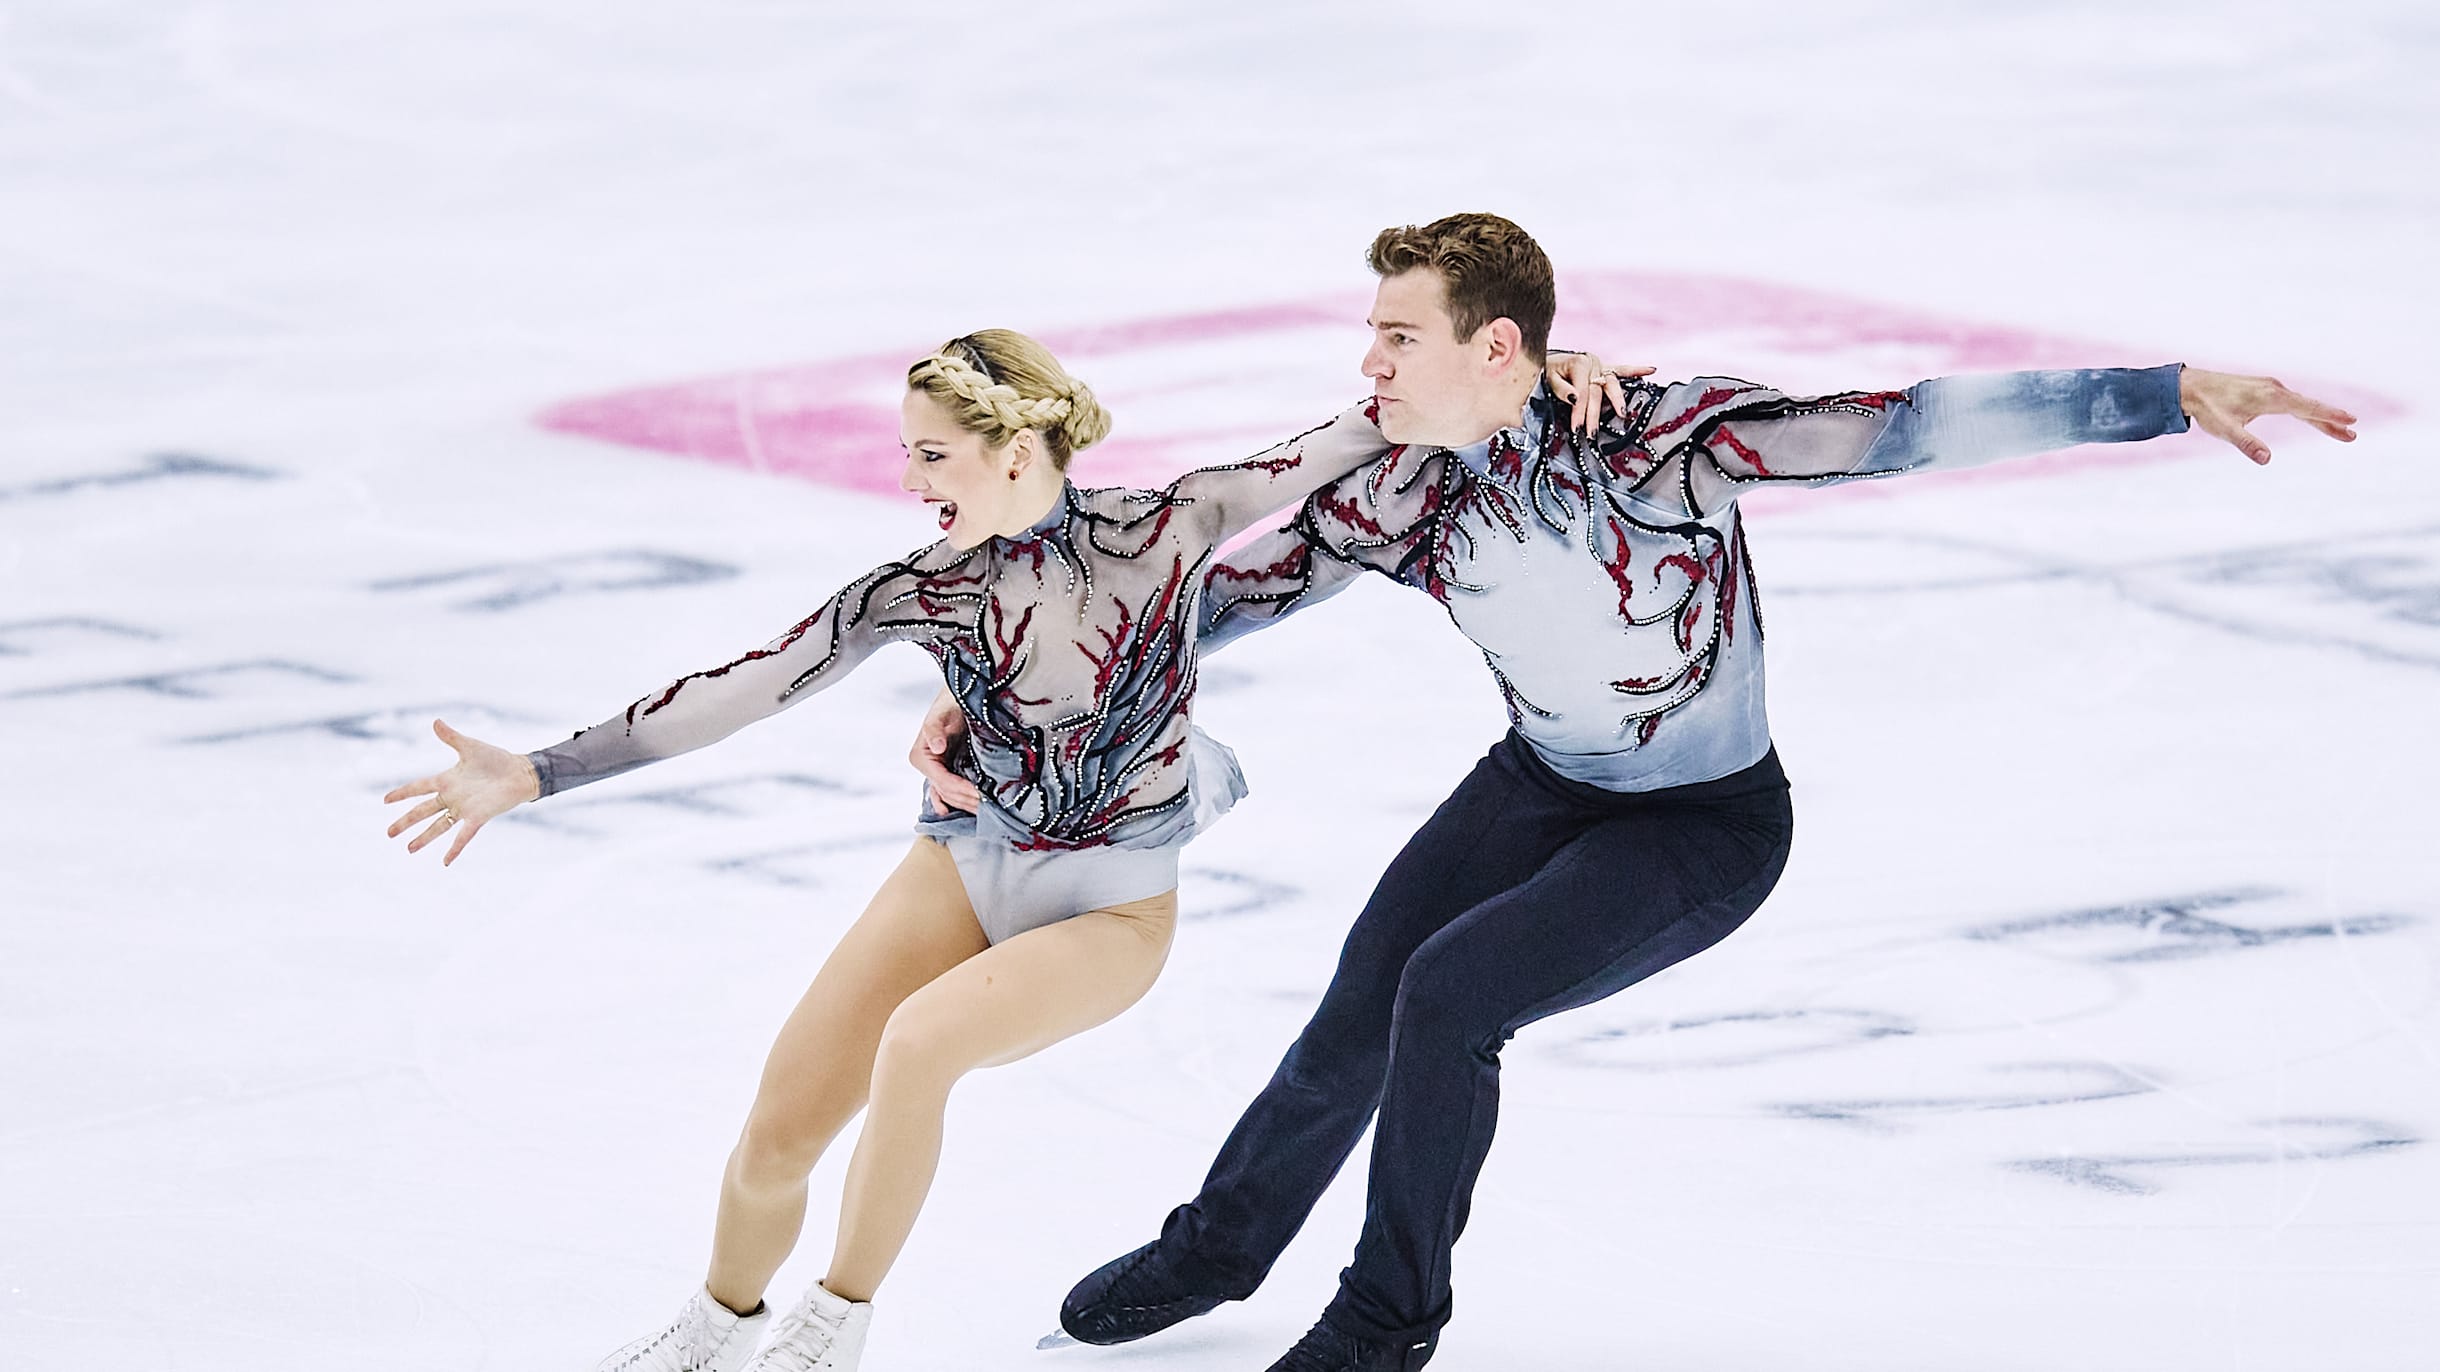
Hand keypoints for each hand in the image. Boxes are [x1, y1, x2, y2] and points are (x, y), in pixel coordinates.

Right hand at [382, 719, 541, 865]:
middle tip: (389, 833)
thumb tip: (435, 721)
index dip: (402, 793)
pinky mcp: (478, 816)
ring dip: (424, 838)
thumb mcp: (470, 747)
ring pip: (438, 826)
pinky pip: (464, 835)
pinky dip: (455, 848)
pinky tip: (445, 862)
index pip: (419, 787)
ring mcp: (464, 808)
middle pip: (423, 811)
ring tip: (409, 849)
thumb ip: (451, 737)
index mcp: (447, 780)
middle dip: (406, 822)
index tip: (385, 800)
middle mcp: (452, 797)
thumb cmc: (496, 759)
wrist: (520, 771)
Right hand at [910, 687, 979, 812]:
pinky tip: (965, 813)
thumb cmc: (950, 703)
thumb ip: (935, 728)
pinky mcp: (948, 772)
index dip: (960, 789)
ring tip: (985, 811)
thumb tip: (936, 747)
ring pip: (950, 796)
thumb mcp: (942, 712)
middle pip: (947, 792)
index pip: (942, 781)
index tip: (979, 793)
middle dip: (966, 800)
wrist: (959, 699)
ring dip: (966, 805)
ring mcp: (937, 772)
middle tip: (988, 806)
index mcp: (921, 757)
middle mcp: (927, 767)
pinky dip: (958, 804)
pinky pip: (951, 792)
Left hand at [1546, 351, 1654, 435]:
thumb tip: (1575, 398)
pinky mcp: (1605, 368)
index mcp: (1578, 363)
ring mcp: (1600, 365)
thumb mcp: (1547, 378)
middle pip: (1597, 392)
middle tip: (1592, 433)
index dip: (1579, 411)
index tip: (1577, 429)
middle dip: (1594, 414)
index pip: (1582, 392)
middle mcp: (1592, 362)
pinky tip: (1652, 370)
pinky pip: (1622, 370)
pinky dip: (1636, 370)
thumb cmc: (1546, 371)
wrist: (1547, 360)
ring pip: (1612, 384)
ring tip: (1622, 413)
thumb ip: (1560, 388)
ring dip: (1617, 400)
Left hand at [2179, 368, 2356, 464]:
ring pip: (2301, 404)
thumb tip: (2267, 460)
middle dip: (2331, 420)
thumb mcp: (2225, 430)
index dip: (2328, 415)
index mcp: (2271, 398)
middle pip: (2309, 406)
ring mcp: (2270, 387)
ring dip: (2321, 416)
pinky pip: (2291, 401)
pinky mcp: (2263, 389)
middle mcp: (2275, 389)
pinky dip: (2306, 410)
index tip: (2350, 421)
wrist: (2190, 387)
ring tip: (2341, 430)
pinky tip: (2310, 417)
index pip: (2306, 408)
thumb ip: (2246, 444)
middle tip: (2352, 434)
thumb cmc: (2208, 409)